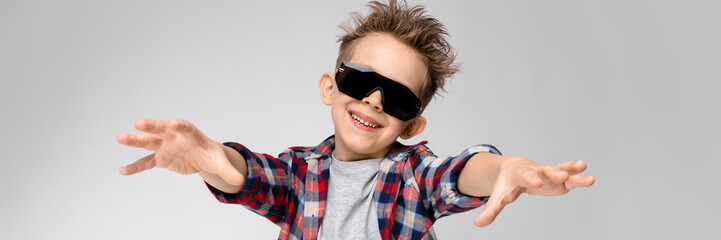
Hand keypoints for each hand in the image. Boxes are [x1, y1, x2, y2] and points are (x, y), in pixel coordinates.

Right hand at [117, 119, 242, 185]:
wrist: (203, 158)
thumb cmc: (212, 156)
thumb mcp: (221, 163)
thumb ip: (228, 171)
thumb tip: (241, 181)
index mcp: (193, 135)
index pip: (187, 128)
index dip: (181, 126)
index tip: (174, 123)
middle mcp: (176, 137)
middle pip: (162, 129)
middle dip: (152, 126)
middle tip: (138, 123)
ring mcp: (166, 146)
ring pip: (149, 141)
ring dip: (135, 140)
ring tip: (120, 137)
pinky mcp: (160, 158)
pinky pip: (146, 162)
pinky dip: (136, 166)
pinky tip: (123, 170)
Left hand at [473, 157, 594, 226]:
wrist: (515, 169)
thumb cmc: (507, 184)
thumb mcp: (498, 197)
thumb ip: (491, 210)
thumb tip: (478, 224)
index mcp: (521, 175)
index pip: (526, 176)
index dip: (531, 179)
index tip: (537, 182)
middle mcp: (537, 171)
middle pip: (545, 170)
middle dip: (553, 172)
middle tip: (560, 175)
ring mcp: (549, 174)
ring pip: (561, 169)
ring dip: (571, 169)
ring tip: (583, 166)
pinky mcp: (559, 180)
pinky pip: (570, 177)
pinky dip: (579, 178)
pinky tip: (590, 179)